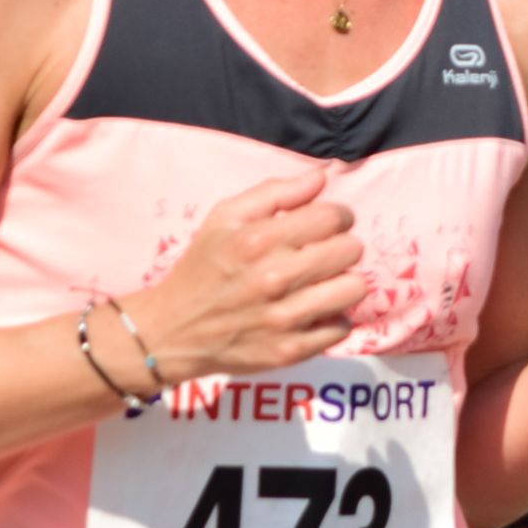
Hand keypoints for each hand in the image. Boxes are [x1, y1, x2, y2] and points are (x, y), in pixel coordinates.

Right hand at [131, 168, 367, 382]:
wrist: (174, 330)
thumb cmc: (203, 267)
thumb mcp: (224, 217)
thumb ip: (274, 192)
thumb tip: (321, 176)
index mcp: (258, 240)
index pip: (332, 217)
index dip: (339, 216)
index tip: (329, 224)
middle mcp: (274, 278)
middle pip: (350, 250)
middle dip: (342, 246)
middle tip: (323, 253)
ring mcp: (284, 318)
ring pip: (353, 289)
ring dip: (343, 282)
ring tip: (323, 283)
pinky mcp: (290, 350)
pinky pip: (341, 328)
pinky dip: (331, 319)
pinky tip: (312, 312)